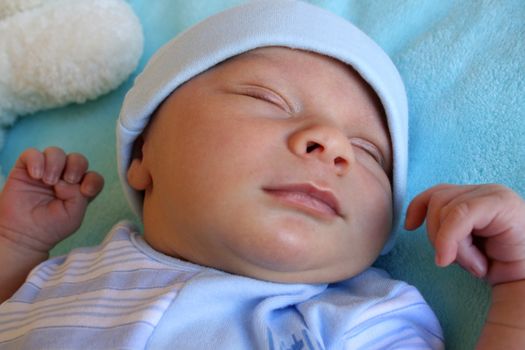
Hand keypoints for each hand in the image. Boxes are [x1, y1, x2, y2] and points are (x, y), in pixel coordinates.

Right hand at [0, 147, 103, 253]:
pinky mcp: (26, 168)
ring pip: (56, 153)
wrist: (23, 234)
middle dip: (76, 167)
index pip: (93, 177)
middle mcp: (64, 178)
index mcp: (80, 189)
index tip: (86, 191)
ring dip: (56, 164)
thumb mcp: (73, 215)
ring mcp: (46, 171)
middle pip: (77, 159)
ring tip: (48, 182)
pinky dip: (36, 161)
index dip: (93, 180)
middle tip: (69, 180)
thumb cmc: (50, 226)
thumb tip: (67, 179)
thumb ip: (79, 195)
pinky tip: (36, 176)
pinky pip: (32, 153)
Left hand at [405, 184, 524, 284]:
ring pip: (447, 210)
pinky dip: (454, 240)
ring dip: (453, 245)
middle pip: (437, 201)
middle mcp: (483, 191)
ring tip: (475, 264)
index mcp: (472, 197)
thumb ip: (442, 228)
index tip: (410, 227)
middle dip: (436, 236)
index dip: (417, 207)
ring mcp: (493, 194)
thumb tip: (409, 224)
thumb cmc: (496, 263)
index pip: (436, 192)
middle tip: (455, 260)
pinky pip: (460, 215)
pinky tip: (474, 264)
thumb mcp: (461, 245)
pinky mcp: (500, 203)